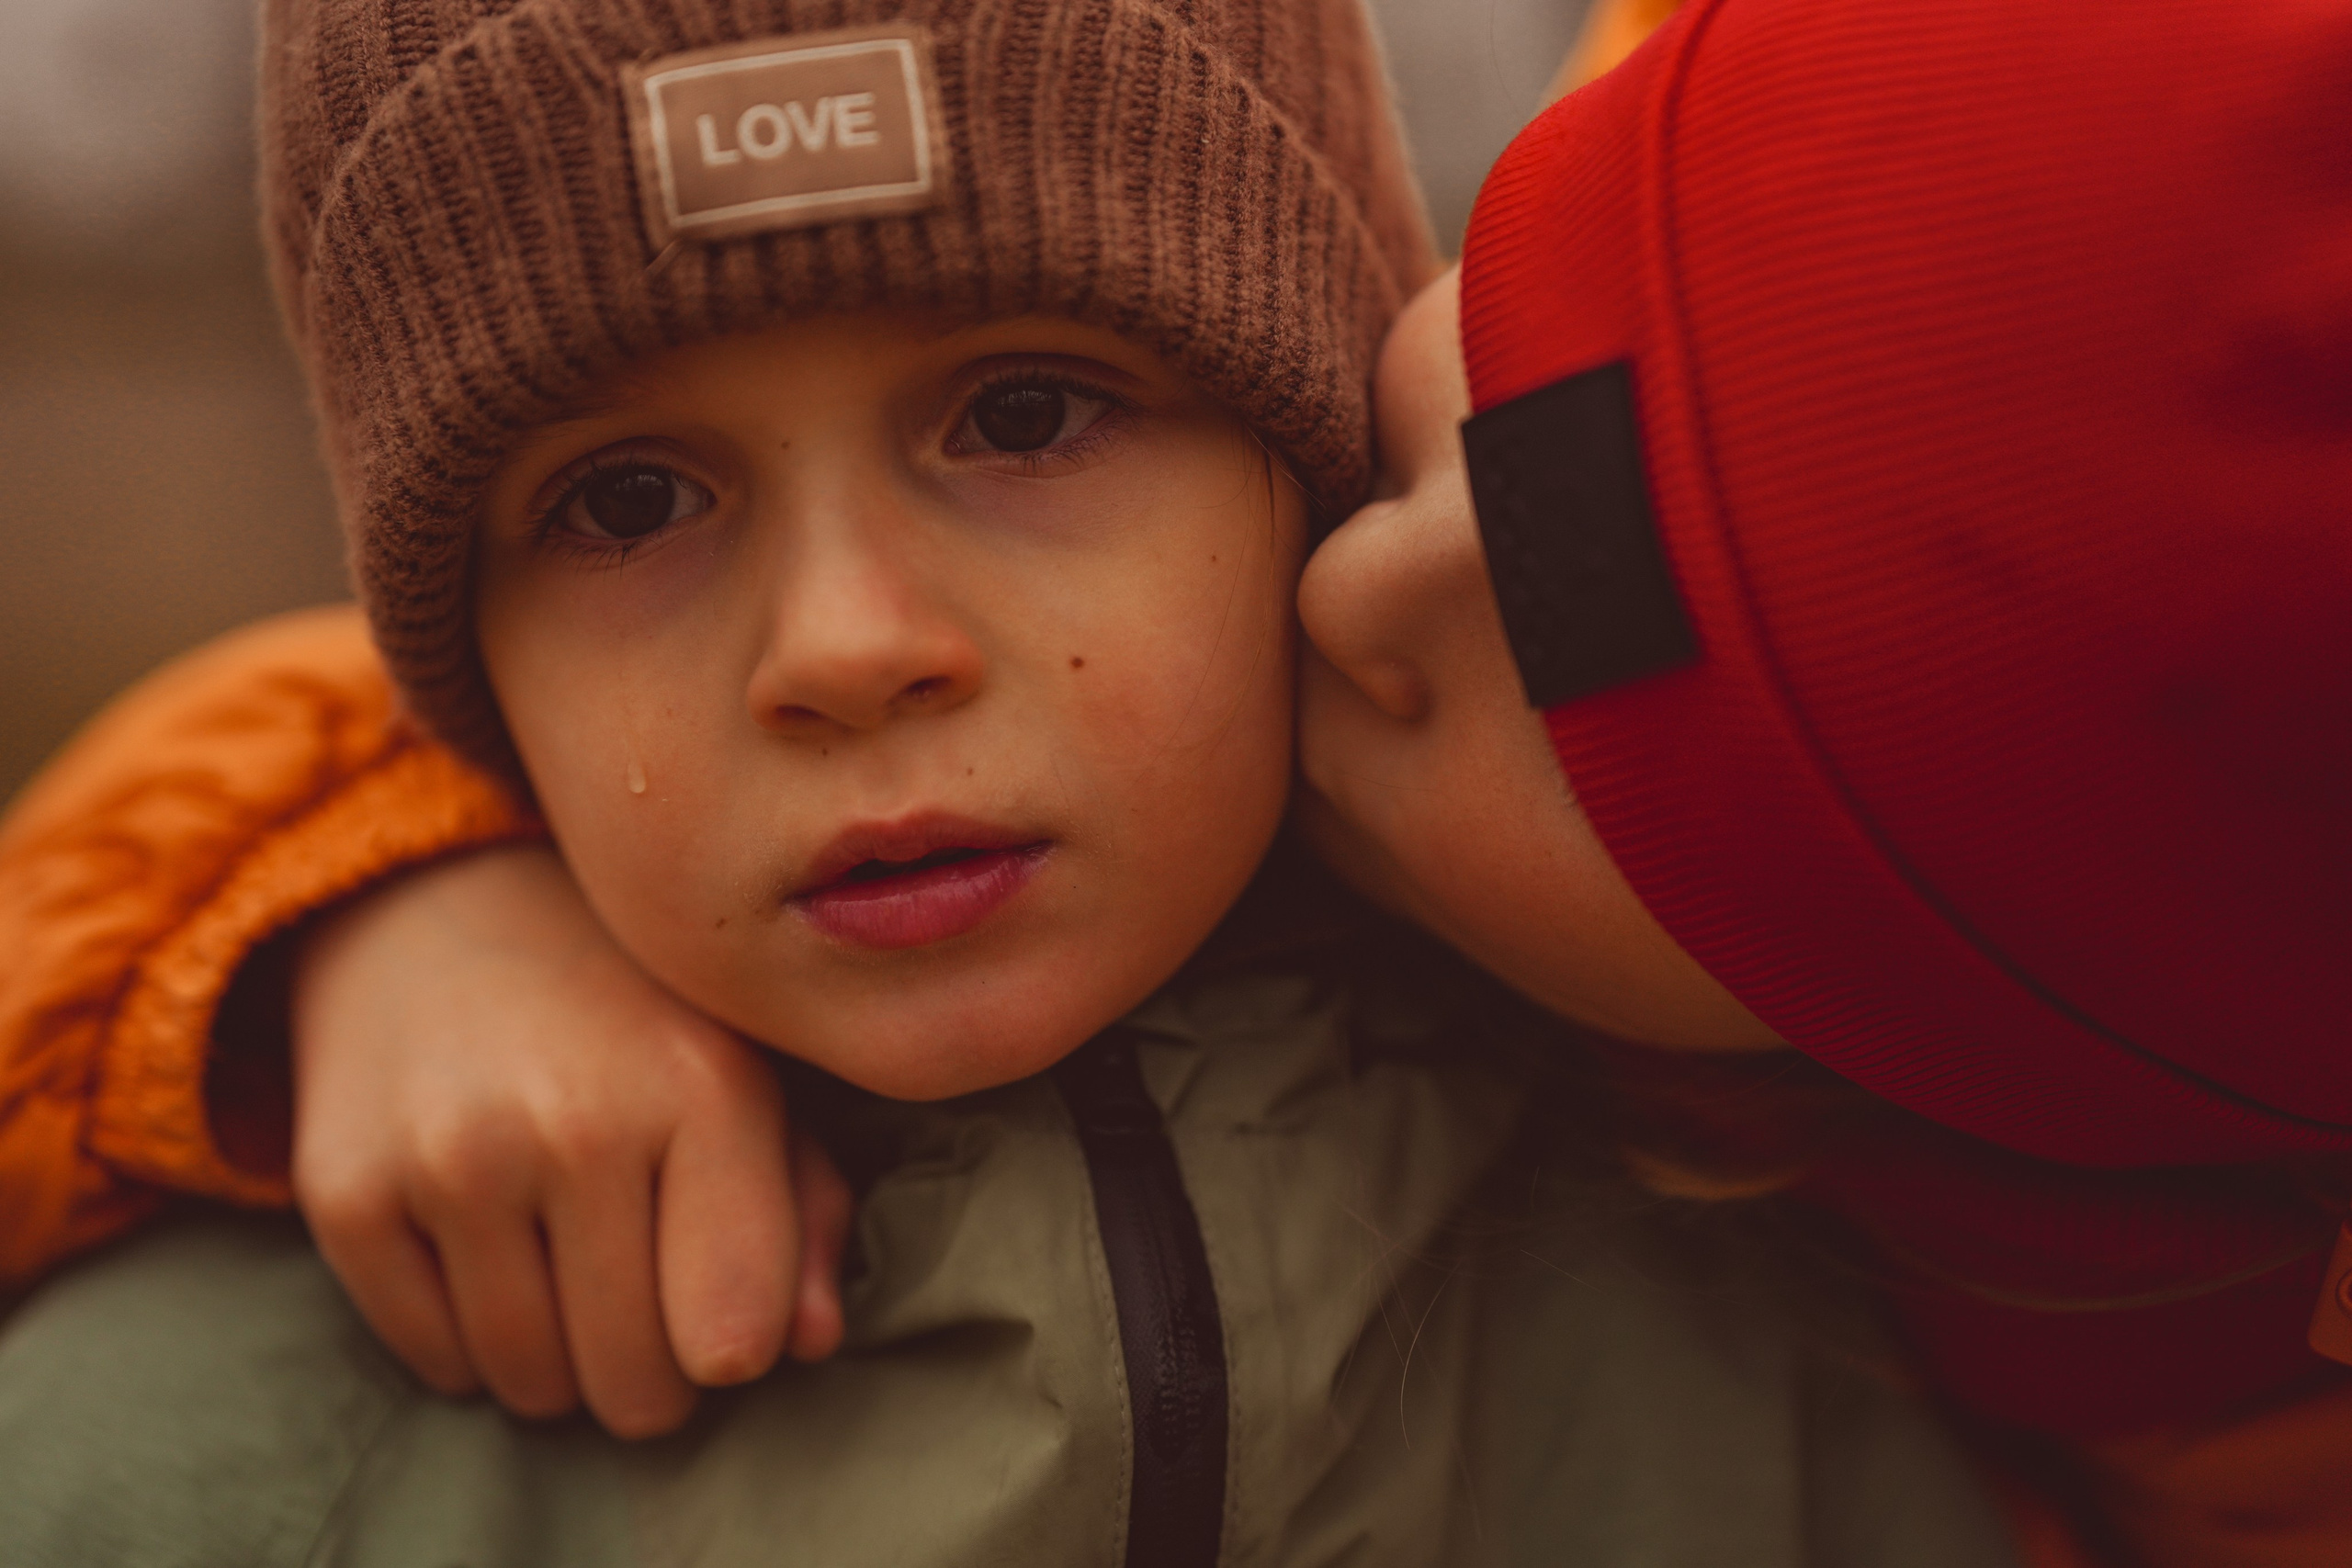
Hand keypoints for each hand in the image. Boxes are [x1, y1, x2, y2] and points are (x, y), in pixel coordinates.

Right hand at [288, 843, 849, 1437]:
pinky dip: (471, 1345)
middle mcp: (574, 1122)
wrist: (443, 909)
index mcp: (702, 1088)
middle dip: (650, 1372)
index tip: (720, 1309)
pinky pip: (437, 1361)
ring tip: (570, 1269)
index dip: (736, 1351)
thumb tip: (810, 1343)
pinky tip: (491, 1255)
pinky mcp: (347, 1190)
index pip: (734, 1337)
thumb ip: (805, 1208)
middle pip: (635, 1386)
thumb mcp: (749, 1072)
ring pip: (533, 1385)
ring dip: (562, 1362)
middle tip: (643, 1302)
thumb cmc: (631, 1013)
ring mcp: (450, 1159)